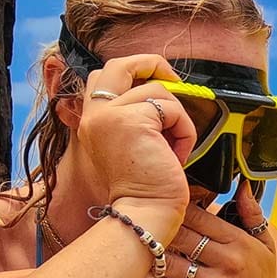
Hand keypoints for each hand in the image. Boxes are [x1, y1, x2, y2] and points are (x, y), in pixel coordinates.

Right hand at [77, 54, 196, 238]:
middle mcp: (94, 115)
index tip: (159, 83)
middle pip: (119, 65)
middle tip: (174, 80)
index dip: (133, 71)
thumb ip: (136, 116)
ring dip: (176, 117)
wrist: (145, 213)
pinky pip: (173, 109)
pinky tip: (175, 155)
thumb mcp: (135, 144)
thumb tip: (163, 89)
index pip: (103, 76)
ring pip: (157, 91)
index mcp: (92, 120)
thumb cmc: (146, 186)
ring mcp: (109, 116)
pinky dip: (184, 130)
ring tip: (172, 148)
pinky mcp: (132, 120)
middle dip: (152, 64)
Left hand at [144, 181, 276, 277]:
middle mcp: (228, 263)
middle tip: (145, 220)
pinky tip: (145, 270)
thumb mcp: (266, 246)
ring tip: (141, 244)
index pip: (203, 216)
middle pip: (183, 236)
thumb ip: (253, 214)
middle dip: (162, 227)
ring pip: (172, 263)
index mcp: (241, 243)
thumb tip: (243, 186)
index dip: (180, 207)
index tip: (166, 202)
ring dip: (154, 253)